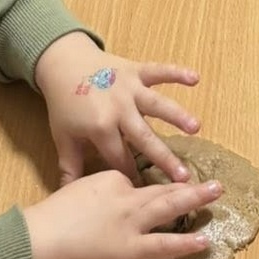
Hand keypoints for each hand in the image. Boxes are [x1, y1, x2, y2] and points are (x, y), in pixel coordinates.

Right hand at [25, 169, 221, 258]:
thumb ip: (93, 190)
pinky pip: (164, 244)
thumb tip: (99, 199)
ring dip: (195, 199)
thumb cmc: (53, 216)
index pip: (132, 182)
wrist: (44, 237)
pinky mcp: (133, 248)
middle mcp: (127, 196)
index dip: (143, 191)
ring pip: (169, 206)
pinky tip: (204, 240)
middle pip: (161, 188)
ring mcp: (133, 222)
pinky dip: (185, 243)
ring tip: (217, 194)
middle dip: (187, 184)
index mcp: (111, 178)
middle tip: (216, 181)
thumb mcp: (74, 189)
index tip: (150, 197)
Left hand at [35, 32, 201, 183]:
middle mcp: (119, 108)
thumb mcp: (63, 137)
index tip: (147, 194)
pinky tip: (195, 79)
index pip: (120, 159)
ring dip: (177, 115)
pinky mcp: (135, 70)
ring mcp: (130, 88)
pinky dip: (176, 73)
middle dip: (164, 158)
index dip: (132, 176)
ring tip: (196, 128)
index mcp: (100, 127)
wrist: (62, 62)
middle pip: (144, 138)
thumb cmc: (63, 103)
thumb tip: (69, 196)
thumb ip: (70, 167)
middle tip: (184, 177)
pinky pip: (158, 71)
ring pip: (157, 104)